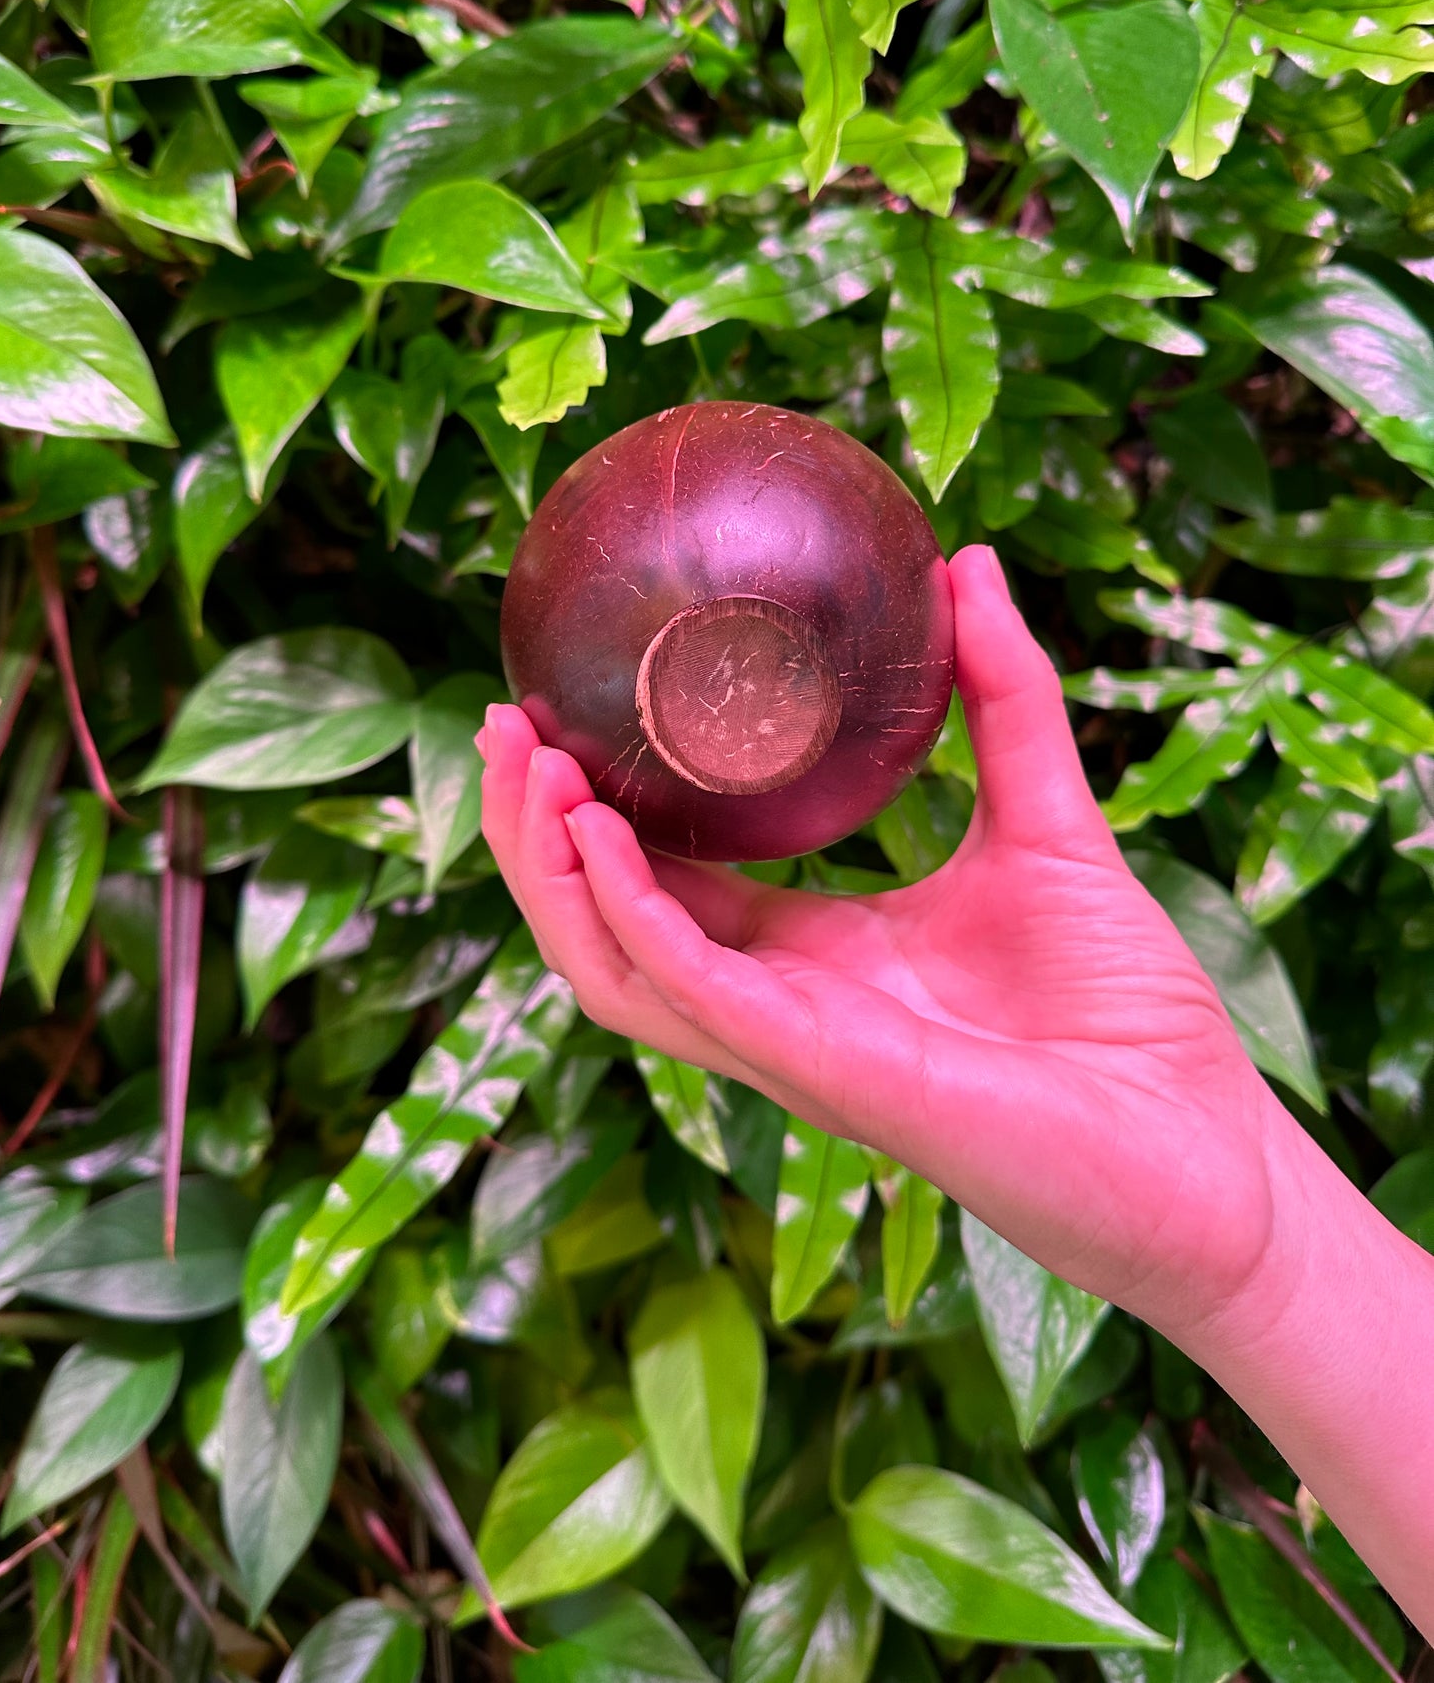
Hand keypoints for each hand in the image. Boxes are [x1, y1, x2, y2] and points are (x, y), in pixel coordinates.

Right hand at [480, 544, 1280, 1341]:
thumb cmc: (1131, 1012)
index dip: (598, 811)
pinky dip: (633, 914)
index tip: (560, 710)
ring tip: (525, 765)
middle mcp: (783, 1010)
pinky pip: (695, 994)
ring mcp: (796, 1049)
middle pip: (607, 930)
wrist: (1212, 1156)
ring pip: (615, 972)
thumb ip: (1004, 698)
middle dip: (533, 837)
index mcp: (816, 962)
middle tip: (504, 725)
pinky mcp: (832, 1074)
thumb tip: (970, 561)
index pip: (667, 889)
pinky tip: (602, 834)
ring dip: (550, 873)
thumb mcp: (1052, 820)